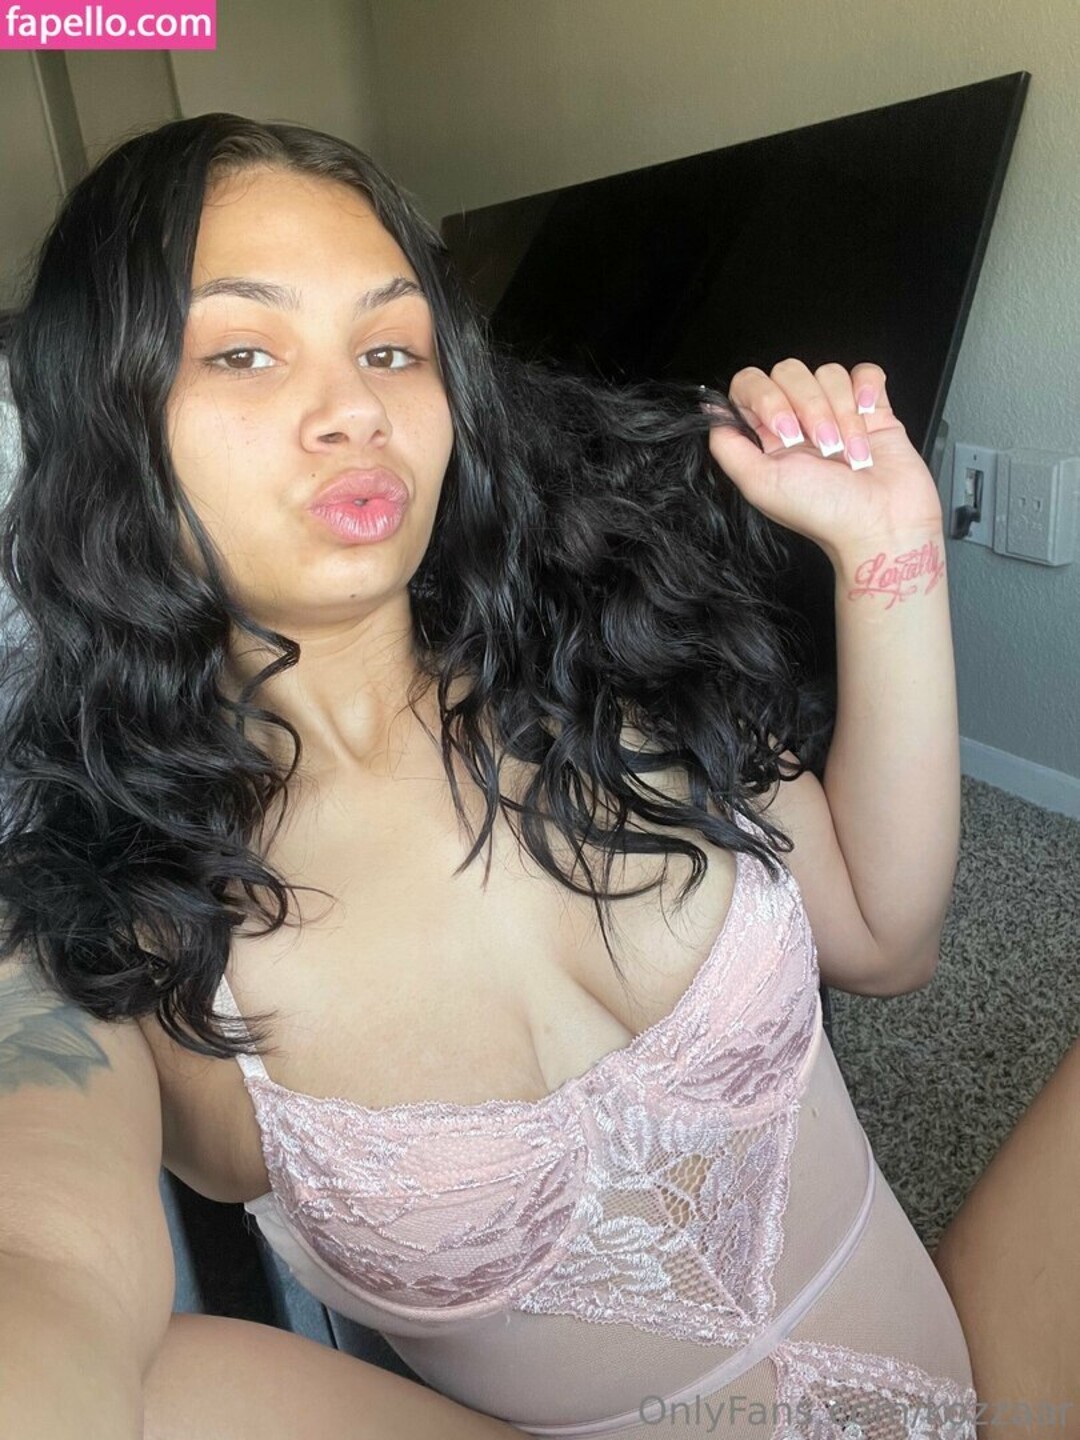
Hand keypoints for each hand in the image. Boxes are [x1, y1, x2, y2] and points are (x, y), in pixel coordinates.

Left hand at [706, 360, 944, 564]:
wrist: (882, 525)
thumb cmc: (824, 514)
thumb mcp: (759, 484)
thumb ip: (728, 445)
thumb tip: (710, 409)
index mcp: (768, 438)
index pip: (751, 384)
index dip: (767, 398)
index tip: (785, 431)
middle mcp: (799, 421)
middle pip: (790, 371)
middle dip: (810, 408)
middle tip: (822, 448)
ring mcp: (836, 413)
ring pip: (829, 373)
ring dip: (842, 413)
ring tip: (849, 452)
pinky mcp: (873, 410)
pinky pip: (866, 374)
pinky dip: (868, 391)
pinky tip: (869, 418)